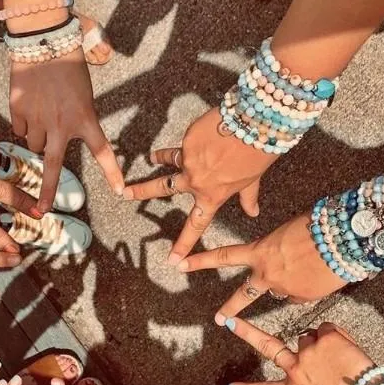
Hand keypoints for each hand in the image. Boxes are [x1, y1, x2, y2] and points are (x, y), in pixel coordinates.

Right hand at [9, 51, 123, 212]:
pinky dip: (23, 122)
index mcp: (85, 118)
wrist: (44, 39)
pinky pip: (18, 128)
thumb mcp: (85, 94)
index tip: (120, 192)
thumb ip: (77, 121)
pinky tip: (29, 104)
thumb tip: (50, 145)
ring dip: (36, 137)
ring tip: (42, 113)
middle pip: (51, 166)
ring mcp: (38, 119)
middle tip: (41, 210)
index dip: (112, 173)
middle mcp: (61, 125)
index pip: (103, 152)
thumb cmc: (69, 65)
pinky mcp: (19, 111)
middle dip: (46, 192)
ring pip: (33, 144)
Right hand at [123, 108, 275, 262]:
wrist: (256, 124)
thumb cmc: (258, 154)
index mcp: (211, 196)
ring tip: (151, 158)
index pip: (195, 225)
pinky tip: (206, 131)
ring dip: (158, 158)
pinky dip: (195, 138)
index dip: (183, 244)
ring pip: (169, 160)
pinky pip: (188, 141)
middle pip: (162, 188)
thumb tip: (254, 212)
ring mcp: (188, 161)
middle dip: (141, 191)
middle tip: (125, 194)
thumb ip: (247, 197)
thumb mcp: (252, 180)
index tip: (172, 260)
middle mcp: (195, 182)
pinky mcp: (188, 141)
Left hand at [178, 213, 345, 321]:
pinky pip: (300, 295)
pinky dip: (305, 288)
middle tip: (218, 319)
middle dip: (230, 308)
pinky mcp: (304, 298)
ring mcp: (285, 288)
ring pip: (278, 292)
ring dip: (284, 285)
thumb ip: (276, 249)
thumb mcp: (288, 231)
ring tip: (301, 274)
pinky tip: (317, 275)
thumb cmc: (318, 224)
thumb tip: (279, 265)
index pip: (223, 256)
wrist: (346, 239)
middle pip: (243, 295)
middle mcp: (267, 274)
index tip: (180, 264)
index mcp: (259, 251)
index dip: (200, 261)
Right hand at [226, 317, 373, 384]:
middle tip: (231, 321)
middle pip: (267, 346)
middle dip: (247, 332)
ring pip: (309, 336)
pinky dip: (337, 335)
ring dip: (320, 342)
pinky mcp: (324, 338)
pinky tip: (346, 348)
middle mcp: (296, 369)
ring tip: (338, 356)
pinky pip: (328, 328)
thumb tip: (316, 370)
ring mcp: (308, 351)